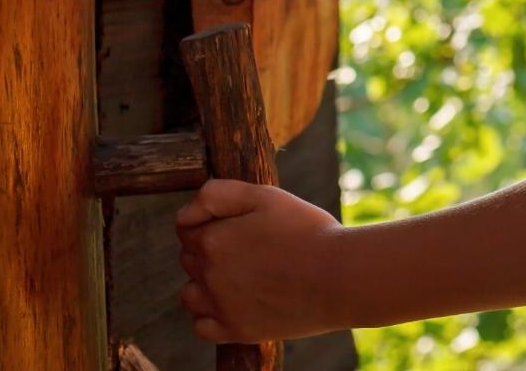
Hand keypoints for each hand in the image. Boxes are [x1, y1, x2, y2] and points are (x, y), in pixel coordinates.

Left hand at [175, 179, 351, 342]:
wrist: (339, 277)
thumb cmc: (307, 231)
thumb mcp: (265, 196)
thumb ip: (217, 194)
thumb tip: (186, 211)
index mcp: (212, 240)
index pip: (186, 228)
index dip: (209, 221)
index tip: (236, 223)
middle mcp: (208, 275)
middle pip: (190, 258)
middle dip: (209, 249)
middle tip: (248, 247)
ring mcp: (221, 306)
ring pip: (191, 294)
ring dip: (204, 283)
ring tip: (240, 276)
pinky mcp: (237, 331)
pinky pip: (202, 327)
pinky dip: (210, 315)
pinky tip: (233, 303)